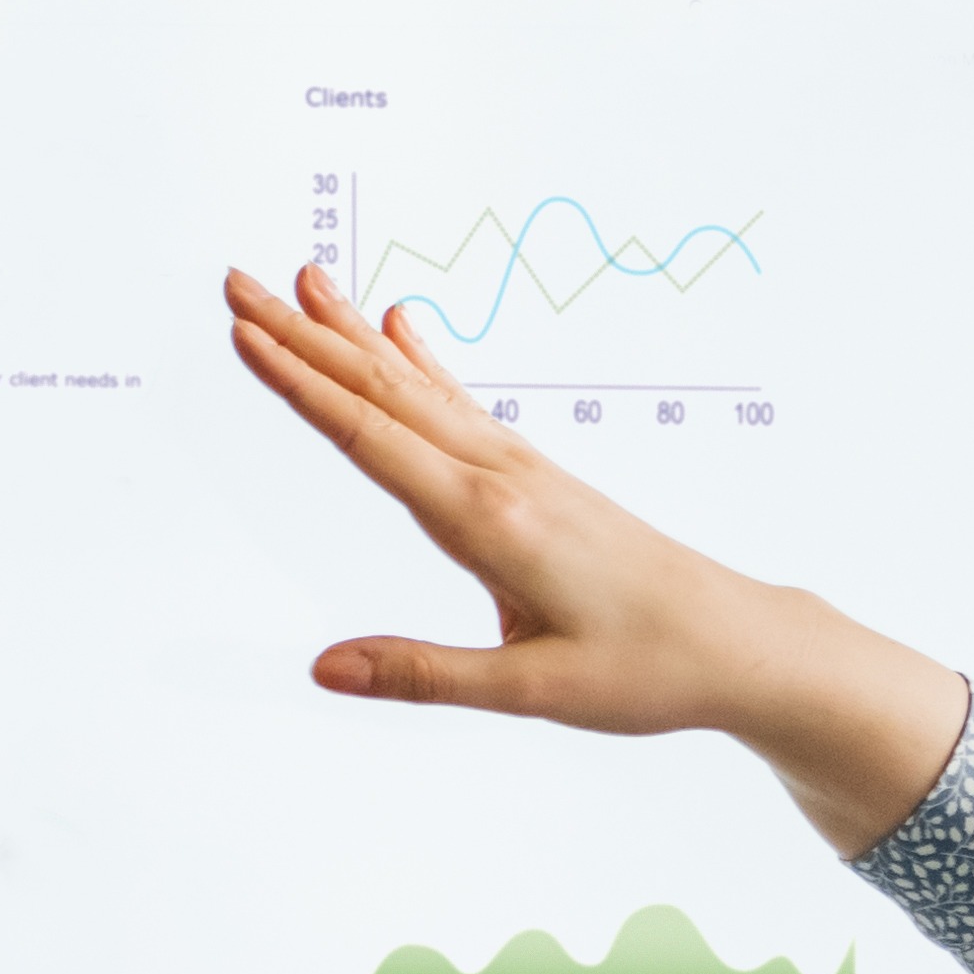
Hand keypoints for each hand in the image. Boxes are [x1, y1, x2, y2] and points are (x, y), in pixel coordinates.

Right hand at [215, 265, 972, 854]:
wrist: (734, 642)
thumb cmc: (644, 670)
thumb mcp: (528, 691)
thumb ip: (421, 674)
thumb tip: (324, 668)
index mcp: (488, 520)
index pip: (372, 439)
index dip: (302, 386)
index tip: (245, 335)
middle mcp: (501, 476)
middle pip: (381, 393)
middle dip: (304, 338)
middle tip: (239, 284)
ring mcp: (521, 468)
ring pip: (416, 388)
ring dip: (351, 336)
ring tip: (305, 282)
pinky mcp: (536, 477)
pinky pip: (459, 404)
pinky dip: (420, 363)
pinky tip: (402, 329)